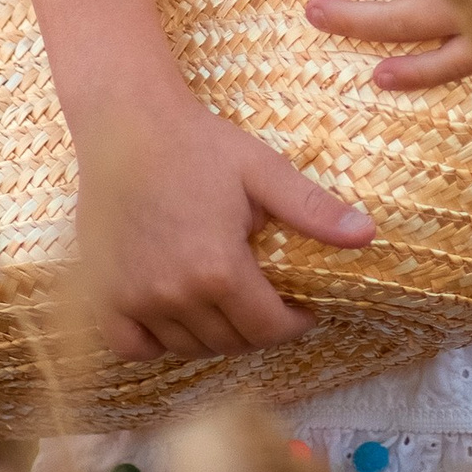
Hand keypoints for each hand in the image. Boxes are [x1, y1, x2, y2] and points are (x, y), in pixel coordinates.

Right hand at [75, 97, 372, 363]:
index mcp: (219, 270)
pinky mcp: (104, 295)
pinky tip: (175, 315)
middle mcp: (174, 294)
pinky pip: (134, 347)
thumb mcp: (263, 171)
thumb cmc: (199, 144)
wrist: (126, 124)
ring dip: (213, 335)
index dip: (295, 324)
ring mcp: (134, 298)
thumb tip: (368, 234)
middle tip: (267, 303)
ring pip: (187, 347)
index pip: (268, 329)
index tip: (303, 310)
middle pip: (230, 343)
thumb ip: (312, 209)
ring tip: (227, 304)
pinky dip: (156, 343)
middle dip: (258, 330)